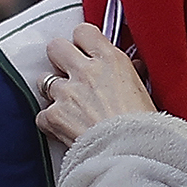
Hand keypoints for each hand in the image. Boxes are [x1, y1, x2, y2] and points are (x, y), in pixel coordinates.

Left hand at [38, 24, 154, 145]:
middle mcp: (85, 71)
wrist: (133, 155)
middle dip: (59, 59)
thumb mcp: (142, 90)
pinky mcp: (54, 116)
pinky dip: (51, 122)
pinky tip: (65, 129)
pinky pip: (42, 114)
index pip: (83, 31)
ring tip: (70, 107)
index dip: (82, 42)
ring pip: (44, 81)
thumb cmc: (144, 126)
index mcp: (110, 60)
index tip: (85, 52)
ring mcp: (67, 93)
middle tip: (69, 74)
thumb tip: (134, 66)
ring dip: (54, 93)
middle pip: (55, 47)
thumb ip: (130, 72)